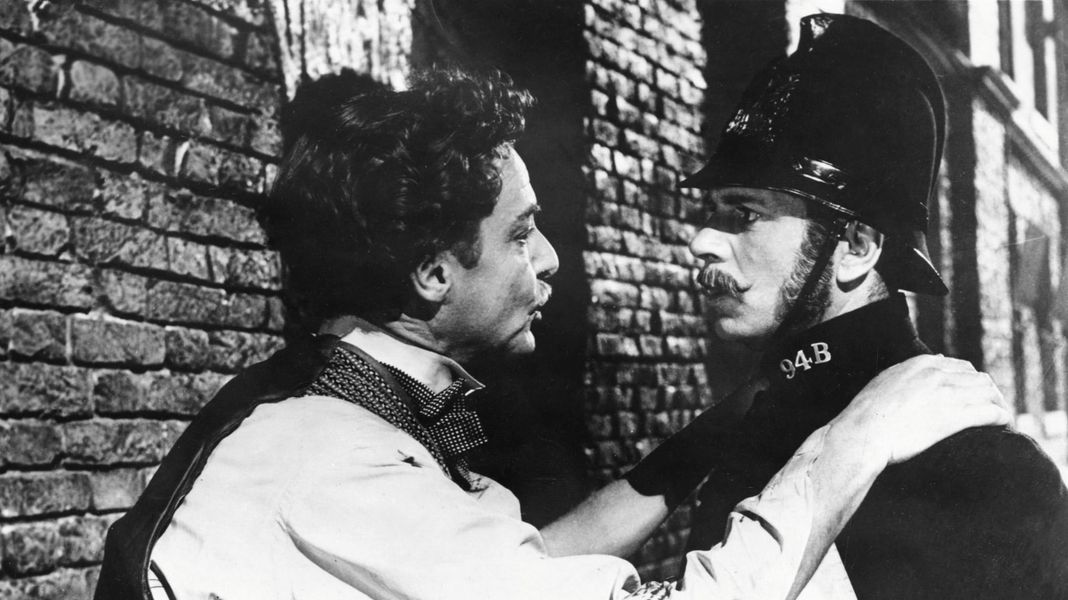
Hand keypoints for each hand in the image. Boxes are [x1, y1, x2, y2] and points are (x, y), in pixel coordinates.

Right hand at [828, 354, 1009, 466]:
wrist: (863, 433)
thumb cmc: (866, 415)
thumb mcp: (884, 382)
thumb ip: (907, 375)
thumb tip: (925, 369)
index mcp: (920, 364)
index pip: (960, 367)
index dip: (971, 382)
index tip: (973, 396)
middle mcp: (937, 373)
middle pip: (979, 378)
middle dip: (989, 393)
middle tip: (991, 409)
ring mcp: (948, 393)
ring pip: (990, 392)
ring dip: (999, 404)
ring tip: (1001, 419)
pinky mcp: (956, 416)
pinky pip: (991, 412)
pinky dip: (1002, 417)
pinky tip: (1003, 425)